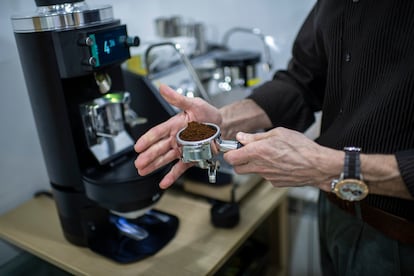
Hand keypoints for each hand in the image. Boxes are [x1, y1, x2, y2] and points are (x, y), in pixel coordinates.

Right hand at [134, 84, 220, 188]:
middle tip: (138, 163)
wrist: (222, 125)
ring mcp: (182, 149)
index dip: (147, 140)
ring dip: (154, 165)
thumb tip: (163, 88)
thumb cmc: (208, 113)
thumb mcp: (194, 103)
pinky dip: (171, 176)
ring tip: (142, 171)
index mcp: (174, 125)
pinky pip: (179, 168)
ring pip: (164, 159)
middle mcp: (176, 138)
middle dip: (147, 156)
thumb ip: (177, 98)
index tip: (137, 146)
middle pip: (158, 148)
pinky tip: (163, 182)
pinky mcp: (190, 158)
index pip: (157, 133)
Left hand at [223, 127, 342, 190]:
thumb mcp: (278, 133)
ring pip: (252, 172)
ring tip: (269, 155)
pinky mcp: (275, 183)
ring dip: (254, 165)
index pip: (231, 158)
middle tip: (246, 152)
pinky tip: (279, 163)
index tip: (232, 148)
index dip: (229, 153)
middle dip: (238, 161)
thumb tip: (241, 137)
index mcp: (258, 152)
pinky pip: (265, 176)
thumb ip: (256, 137)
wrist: (318, 166)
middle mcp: (260, 167)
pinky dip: (268, 170)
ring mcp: (267, 177)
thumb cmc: (301, 148)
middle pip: (237, 168)